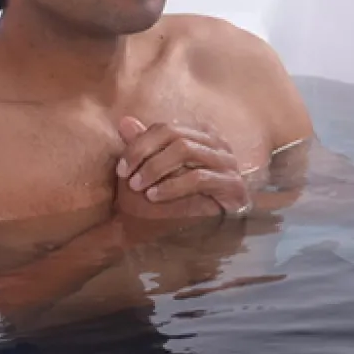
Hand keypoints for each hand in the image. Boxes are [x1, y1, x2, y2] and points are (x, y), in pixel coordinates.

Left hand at [114, 117, 252, 218]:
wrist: (213, 232)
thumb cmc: (182, 199)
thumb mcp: (158, 172)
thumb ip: (144, 147)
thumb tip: (124, 121)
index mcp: (200, 134)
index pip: (165, 128)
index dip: (139, 145)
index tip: (120, 169)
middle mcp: (216, 143)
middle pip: (175, 135)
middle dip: (145, 155)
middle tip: (127, 178)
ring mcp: (227, 162)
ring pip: (186, 150)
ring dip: (156, 168)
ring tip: (138, 187)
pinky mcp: (233, 184)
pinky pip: (199, 178)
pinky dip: (172, 186)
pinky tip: (154, 197)